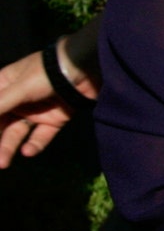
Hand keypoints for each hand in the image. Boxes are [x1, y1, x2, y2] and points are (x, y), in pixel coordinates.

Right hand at [0, 38, 97, 167]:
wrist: (87, 66)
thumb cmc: (47, 72)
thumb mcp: (19, 88)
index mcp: (5, 86)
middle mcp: (18, 100)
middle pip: (1, 124)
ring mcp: (37, 110)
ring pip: (17, 133)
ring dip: (8, 147)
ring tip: (2, 164)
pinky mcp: (55, 118)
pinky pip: (42, 136)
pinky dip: (35, 144)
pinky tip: (28, 151)